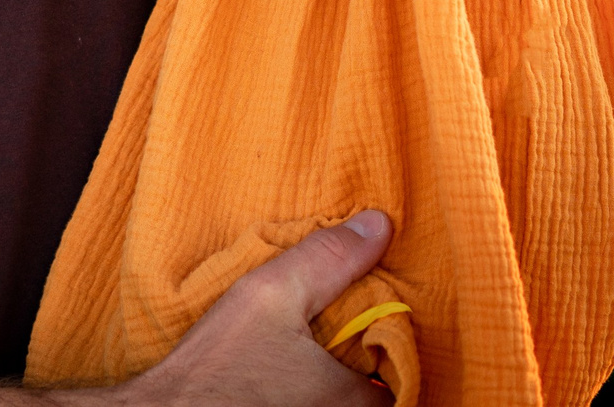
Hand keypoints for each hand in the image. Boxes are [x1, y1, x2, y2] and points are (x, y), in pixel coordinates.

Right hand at [114, 211, 395, 406]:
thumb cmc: (218, 368)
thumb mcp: (269, 296)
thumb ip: (326, 259)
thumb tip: (379, 224)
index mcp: (357, 400)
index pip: (396, 369)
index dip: (379, 339)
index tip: (354, 317)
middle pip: (371, 389)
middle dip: (355, 362)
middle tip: (322, 331)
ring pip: (338, 399)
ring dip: (326, 378)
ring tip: (296, 350)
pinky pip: (311, 405)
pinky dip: (303, 391)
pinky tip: (274, 373)